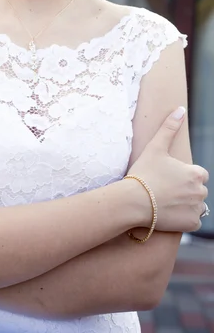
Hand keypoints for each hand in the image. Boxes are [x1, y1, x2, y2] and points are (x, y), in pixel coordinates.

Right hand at [128, 107, 208, 232]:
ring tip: (165, 202)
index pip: (198, 174)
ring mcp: (196, 209)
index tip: (168, 177)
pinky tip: (168, 213)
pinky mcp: (191, 224)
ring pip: (196, 206)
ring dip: (185, 204)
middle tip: (164, 190)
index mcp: (195, 173)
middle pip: (197, 190)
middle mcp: (200, 191)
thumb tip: (180, 109)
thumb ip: (169, 128)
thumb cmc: (144, 173)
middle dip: (185, 190)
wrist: (134, 201)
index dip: (184, 175)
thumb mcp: (155, 147)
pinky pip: (192, 221)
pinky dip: (182, 219)